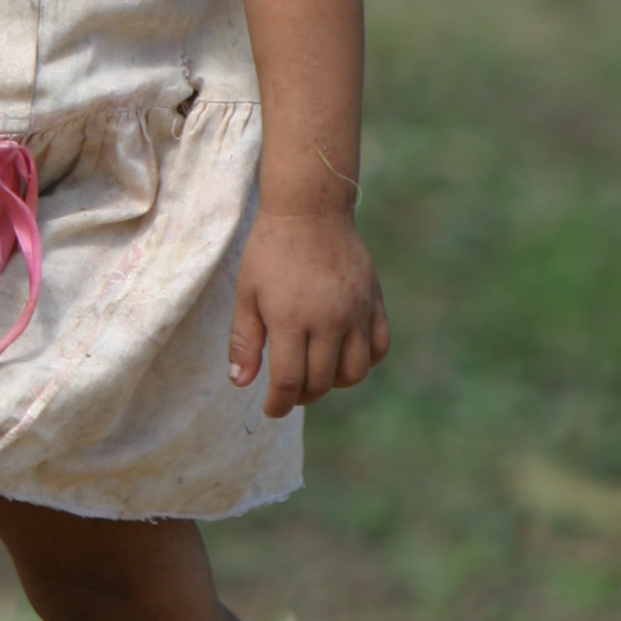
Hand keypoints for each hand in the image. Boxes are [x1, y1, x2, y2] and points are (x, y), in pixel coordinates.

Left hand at [229, 210, 388, 416]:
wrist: (309, 210)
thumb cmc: (270, 251)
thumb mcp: (246, 293)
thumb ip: (244, 341)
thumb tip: (241, 383)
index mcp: (290, 319)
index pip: (289, 381)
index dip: (278, 404)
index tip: (271, 409)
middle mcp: (328, 320)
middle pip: (321, 382)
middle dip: (302, 395)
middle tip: (289, 390)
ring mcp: (355, 312)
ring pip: (355, 372)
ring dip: (334, 383)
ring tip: (316, 374)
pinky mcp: (373, 302)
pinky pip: (379, 347)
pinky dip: (364, 361)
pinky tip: (344, 355)